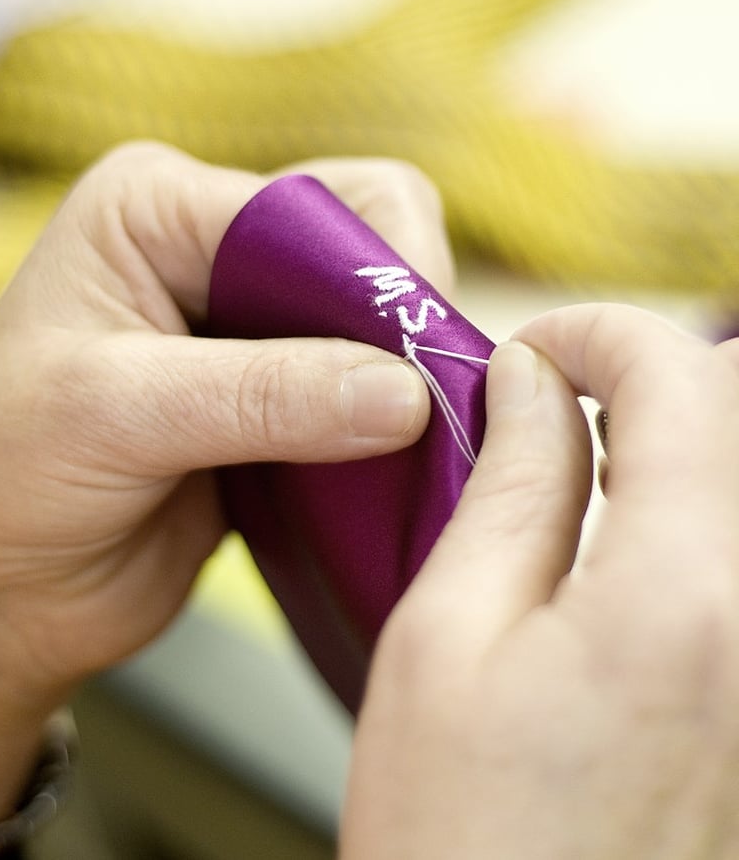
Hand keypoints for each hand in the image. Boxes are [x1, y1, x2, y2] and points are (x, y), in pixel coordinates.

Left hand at [0, 143, 451, 824]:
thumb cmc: (3, 478)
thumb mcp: (115, 414)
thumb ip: (263, 395)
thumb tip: (406, 393)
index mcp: (159, 207)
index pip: (311, 205)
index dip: (379, 272)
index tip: (421, 357)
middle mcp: (212, 247)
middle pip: (363, 241)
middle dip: (402, 318)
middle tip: (434, 399)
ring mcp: (251, 321)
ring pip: (374, 317)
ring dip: (406, 374)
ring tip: (429, 436)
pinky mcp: (279, 393)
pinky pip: (366, 387)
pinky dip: (391, 424)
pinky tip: (400, 461)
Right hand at [342, 304, 738, 858]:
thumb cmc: (461, 844)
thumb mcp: (446, 639)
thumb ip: (506, 484)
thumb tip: (529, 382)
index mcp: (682, 595)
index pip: (679, 375)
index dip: (594, 332)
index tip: (528, 352)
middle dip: (647, 374)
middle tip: (553, 403)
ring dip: (677, 442)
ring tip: (585, 467)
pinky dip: (694, 513)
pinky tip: (626, 543)